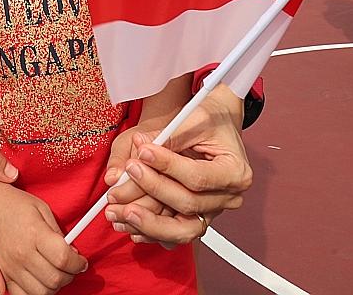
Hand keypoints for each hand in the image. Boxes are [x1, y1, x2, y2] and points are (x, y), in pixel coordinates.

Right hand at [0, 172, 85, 294]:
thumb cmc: (15, 204)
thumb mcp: (41, 209)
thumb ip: (58, 233)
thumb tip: (72, 254)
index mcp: (34, 233)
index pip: (64, 259)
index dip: (78, 264)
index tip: (81, 262)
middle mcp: (21, 253)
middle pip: (55, 279)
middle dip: (69, 276)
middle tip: (71, 269)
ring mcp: (9, 267)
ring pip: (41, 293)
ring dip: (54, 288)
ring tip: (55, 274)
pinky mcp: (1, 274)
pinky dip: (34, 294)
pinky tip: (39, 281)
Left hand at [103, 89, 250, 245]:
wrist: (219, 125)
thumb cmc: (210, 120)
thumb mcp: (192, 119)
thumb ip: (168, 136)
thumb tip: (138, 150)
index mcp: (235, 172)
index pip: (196, 178)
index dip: (166, 168)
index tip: (141, 154)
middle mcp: (228, 197)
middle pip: (187, 206)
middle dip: (150, 195)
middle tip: (120, 187)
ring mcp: (213, 211)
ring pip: (180, 229)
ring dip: (146, 223)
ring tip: (117, 213)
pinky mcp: (198, 217)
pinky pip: (174, 232)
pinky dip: (151, 232)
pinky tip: (129, 225)